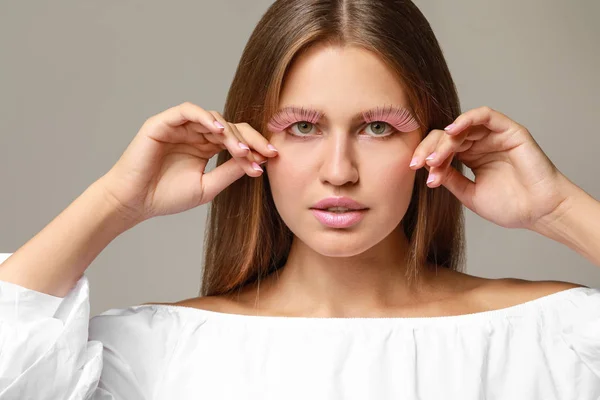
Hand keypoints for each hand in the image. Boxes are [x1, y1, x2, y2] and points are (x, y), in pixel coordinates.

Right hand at [97, 102, 277, 224]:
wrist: (134, 202)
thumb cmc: (166, 196)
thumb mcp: (207, 186)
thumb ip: (229, 172)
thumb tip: (257, 162)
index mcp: (205, 147)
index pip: (236, 140)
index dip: (255, 147)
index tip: (271, 159)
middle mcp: (195, 134)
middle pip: (230, 127)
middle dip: (250, 139)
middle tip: (266, 152)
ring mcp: (180, 127)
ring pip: (213, 118)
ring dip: (231, 133)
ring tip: (243, 150)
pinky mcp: (163, 122)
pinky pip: (188, 111)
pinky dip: (205, 118)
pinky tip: (220, 131)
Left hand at [409, 106, 570, 229]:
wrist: (538, 212)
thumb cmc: (509, 206)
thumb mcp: (468, 193)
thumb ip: (450, 178)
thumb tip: (426, 167)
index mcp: (470, 158)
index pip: (442, 149)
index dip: (426, 156)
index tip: (413, 169)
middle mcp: (480, 144)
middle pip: (447, 137)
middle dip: (430, 148)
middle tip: (419, 163)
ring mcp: (493, 136)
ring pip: (461, 127)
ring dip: (445, 140)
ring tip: (435, 157)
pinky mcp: (508, 130)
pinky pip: (485, 115)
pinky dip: (466, 119)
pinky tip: (452, 131)